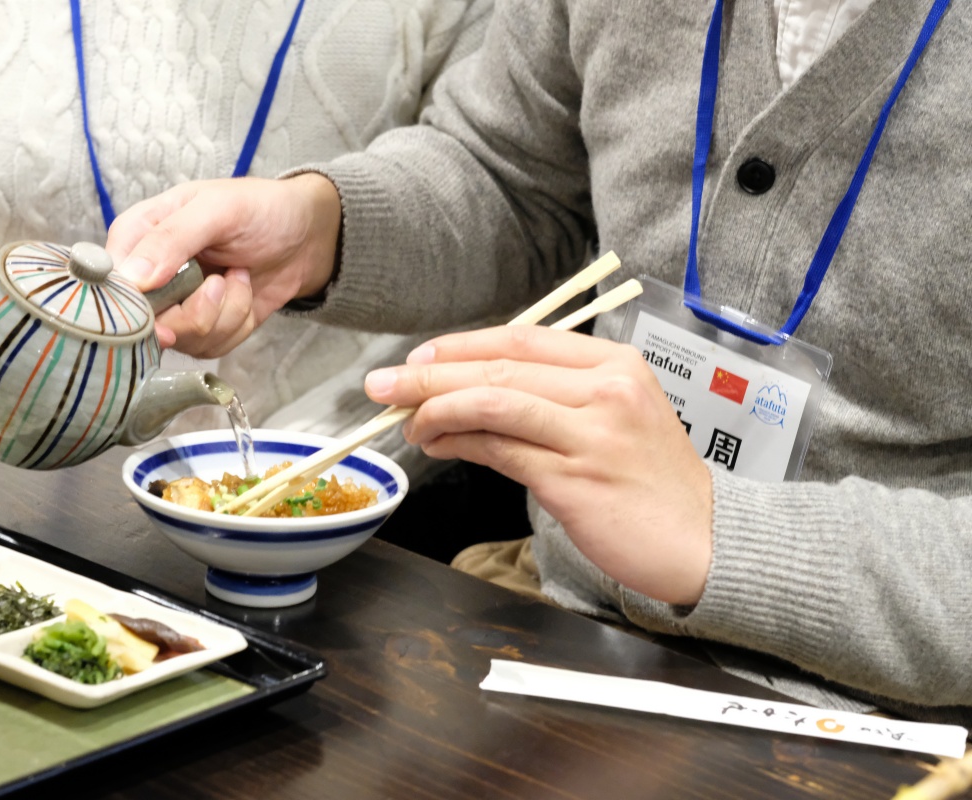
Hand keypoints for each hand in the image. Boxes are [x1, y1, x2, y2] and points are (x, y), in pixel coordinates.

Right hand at [106, 174, 341, 356]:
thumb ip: (172, 238)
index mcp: (139, 235)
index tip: (167, 301)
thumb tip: (133, 277)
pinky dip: (237, 323)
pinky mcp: (205, 327)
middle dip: (194, 312)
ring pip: (183, 339)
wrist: (305, 235)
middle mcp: (150, 275)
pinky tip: (244, 291)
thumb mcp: (217, 209)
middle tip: (219, 283)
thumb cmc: (260, 209)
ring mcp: (177, 305)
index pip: (112, 280)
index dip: (134, 300)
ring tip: (239, 276)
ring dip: (224, 314)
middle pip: (146, 323)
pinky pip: (210, 346)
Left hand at [364, 326, 713, 604]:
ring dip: (434, 406)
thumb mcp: (614, 419)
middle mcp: (606, 390)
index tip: (421, 358)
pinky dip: (458, 442)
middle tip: (383, 383)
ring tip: (403, 419)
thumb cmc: (652, 483)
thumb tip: (469, 390)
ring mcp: (591, 434)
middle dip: (430, 373)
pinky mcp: (574, 480)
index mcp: (616, 364)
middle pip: (500, 365)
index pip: (524, 336)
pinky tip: (436, 444)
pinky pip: (499, 448)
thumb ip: (552, 397)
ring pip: (493, 401)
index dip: (462, 344)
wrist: (702, 540)